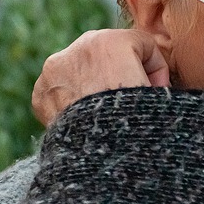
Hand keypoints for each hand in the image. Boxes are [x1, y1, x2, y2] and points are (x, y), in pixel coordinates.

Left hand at [32, 29, 169, 125]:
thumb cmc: (137, 126)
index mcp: (110, 42)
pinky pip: (64, 89)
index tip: (157, 93)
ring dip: (98, 88)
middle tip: (134, 105)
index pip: (141, 45)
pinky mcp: (41, 93)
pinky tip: (89, 122)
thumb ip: (155, 72)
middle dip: (123, 76)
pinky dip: (77, 102)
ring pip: (85, 71)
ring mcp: (54, 71)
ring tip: (110, 117)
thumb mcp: (162, 92)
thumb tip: (149, 78)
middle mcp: (78, 48)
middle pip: (110, 56)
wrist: (101, 161)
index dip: (156, 71)